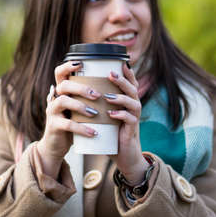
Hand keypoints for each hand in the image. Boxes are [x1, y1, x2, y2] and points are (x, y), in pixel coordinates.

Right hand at [37, 61, 100, 178]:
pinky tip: (94, 132)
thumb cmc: (73, 123)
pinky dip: (82, 128)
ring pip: (63, 101)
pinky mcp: (53, 126)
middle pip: (64, 85)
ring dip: (81, 105)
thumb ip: (88, 98)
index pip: (59, 72)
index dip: (68, 65)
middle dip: (81, 87)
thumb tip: (113, 85)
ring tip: (95, 113)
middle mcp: (54, 98)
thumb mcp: (79, 109)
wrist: (56, 146)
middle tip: (97, 95)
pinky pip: (67, 124)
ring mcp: (52, 112)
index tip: (82, 63)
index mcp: (61, 91)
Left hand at [105, 63, 148, 184]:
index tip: (117, 61)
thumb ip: (99, 102)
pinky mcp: (132, 130)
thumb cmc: (112, 132)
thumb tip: (81, 87)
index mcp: (128, 100)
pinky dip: (121, 115)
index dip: (126, 71)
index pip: (130, 82)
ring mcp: (134, 118)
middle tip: (110, 73)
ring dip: (120, 97)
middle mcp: (134, 106)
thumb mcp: (106, 114)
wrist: (123, 156)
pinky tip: (111, 113)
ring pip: (133, 102)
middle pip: (132, 88)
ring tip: (107, 95)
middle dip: (122, 79)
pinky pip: (130, 119)